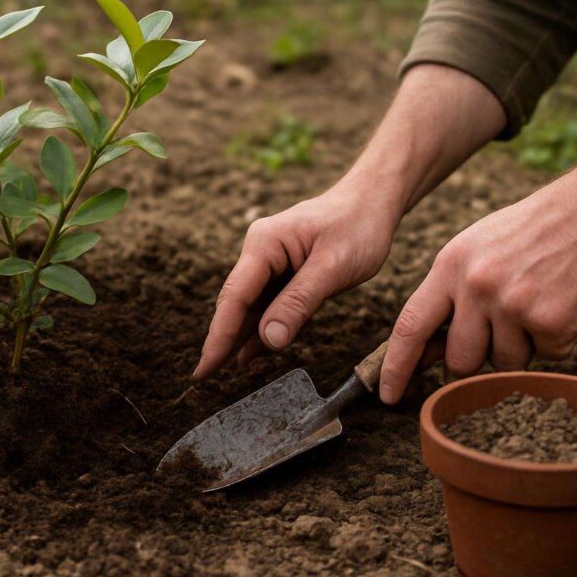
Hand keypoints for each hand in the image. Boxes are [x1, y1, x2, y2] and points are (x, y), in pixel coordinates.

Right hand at [193, 186, 396, 378]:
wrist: (373, 202)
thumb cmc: (357, 227)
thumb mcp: (332, 267)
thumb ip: (299, 303)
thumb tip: (269, 339)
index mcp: (264, 244)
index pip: (235, 296)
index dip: (219, 335)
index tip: (205, 366)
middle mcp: (260, 252)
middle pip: (236, 302)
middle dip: (221, 338)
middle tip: (204, 375)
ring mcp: (270, 261)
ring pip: (250, 306)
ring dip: (239, 336)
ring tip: (221, 370)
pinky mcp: (284, 271)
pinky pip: (267, 303)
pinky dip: (260, 327)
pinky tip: (248, 352)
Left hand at [378, 177, 576, 403]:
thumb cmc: (529, 234)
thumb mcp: (473, 250)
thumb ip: (447, 296)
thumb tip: (425, 351)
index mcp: (449, 266)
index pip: (410, 326)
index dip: (396, 366)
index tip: (387, 394)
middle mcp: (476, 286)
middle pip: (460, 360)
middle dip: (476, 361)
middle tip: (501, 330)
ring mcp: (513, 303)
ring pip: (505, 364)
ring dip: (522, 348)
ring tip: (536, 305)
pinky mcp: (551, 320)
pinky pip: (547, 358)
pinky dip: (557, 341)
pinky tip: (562, 305)